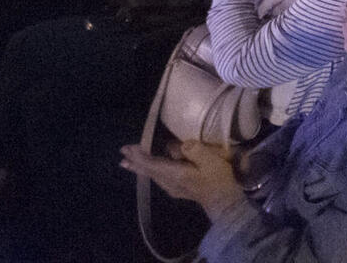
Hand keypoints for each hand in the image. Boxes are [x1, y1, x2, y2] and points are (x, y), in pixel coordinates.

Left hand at [119, 140, 244, 219]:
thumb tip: (178, 144)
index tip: (127, 148)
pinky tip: (150, 171)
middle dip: (135, 161)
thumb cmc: (219, 179)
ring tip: (128, 162)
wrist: (224, 202)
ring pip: (152, 175)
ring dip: (140, 167)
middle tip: (122, 153)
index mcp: (175, 174)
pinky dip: (149, 171)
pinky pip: (158, 178)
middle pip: (149, 170)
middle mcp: (169, 182)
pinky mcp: (177, 190)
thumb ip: (195, 150)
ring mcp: (172, 188)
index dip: (139, 155)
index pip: (152, 164)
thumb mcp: (212, 161)